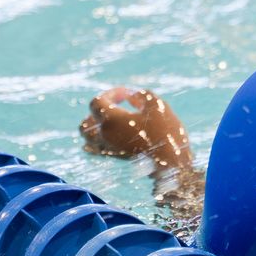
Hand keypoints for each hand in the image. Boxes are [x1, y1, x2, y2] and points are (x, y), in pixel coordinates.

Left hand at [79, 87, 193, 169]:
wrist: (171, 161)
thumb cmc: (165, 131)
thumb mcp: (156, 104)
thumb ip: (140, 95)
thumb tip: (130, 96)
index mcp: (111, 119)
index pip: (97, 101)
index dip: (110, 94)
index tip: (127, 95)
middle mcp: (104, 135)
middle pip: (85, 123)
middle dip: (96, 112)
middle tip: (114, 108)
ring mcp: (108, 148)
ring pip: (87, 138)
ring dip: (94, 127)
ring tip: (111, 122)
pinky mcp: (115, 158)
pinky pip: (95, 150)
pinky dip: (97, 141)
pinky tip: (111, 136)